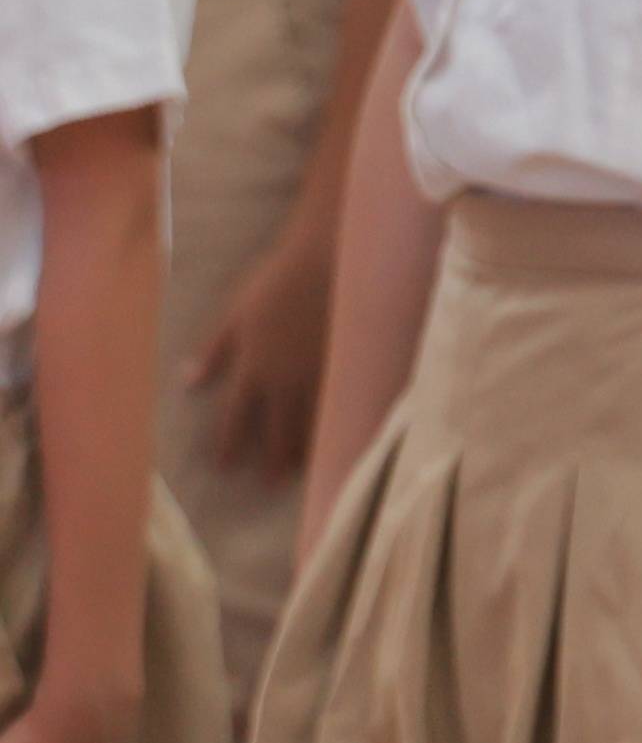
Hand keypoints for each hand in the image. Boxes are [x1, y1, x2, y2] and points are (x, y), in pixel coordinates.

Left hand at [186, 226, 344, 483]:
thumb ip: (215, 350)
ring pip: (313, 423)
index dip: (230, 447)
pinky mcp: (349, 365)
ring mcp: (321, 375)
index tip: (226, 468)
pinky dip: (337, 424)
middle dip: (273, 460)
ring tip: (305, 468)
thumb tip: (189, 381)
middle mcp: (286, 381)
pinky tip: (339, 435)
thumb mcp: (236, 314)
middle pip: (278, 431)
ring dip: (306, 449)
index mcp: (253, 369)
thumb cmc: (277, 281)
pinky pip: (340, 405)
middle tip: (270, 483)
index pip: (236, 420)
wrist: (331, 259)